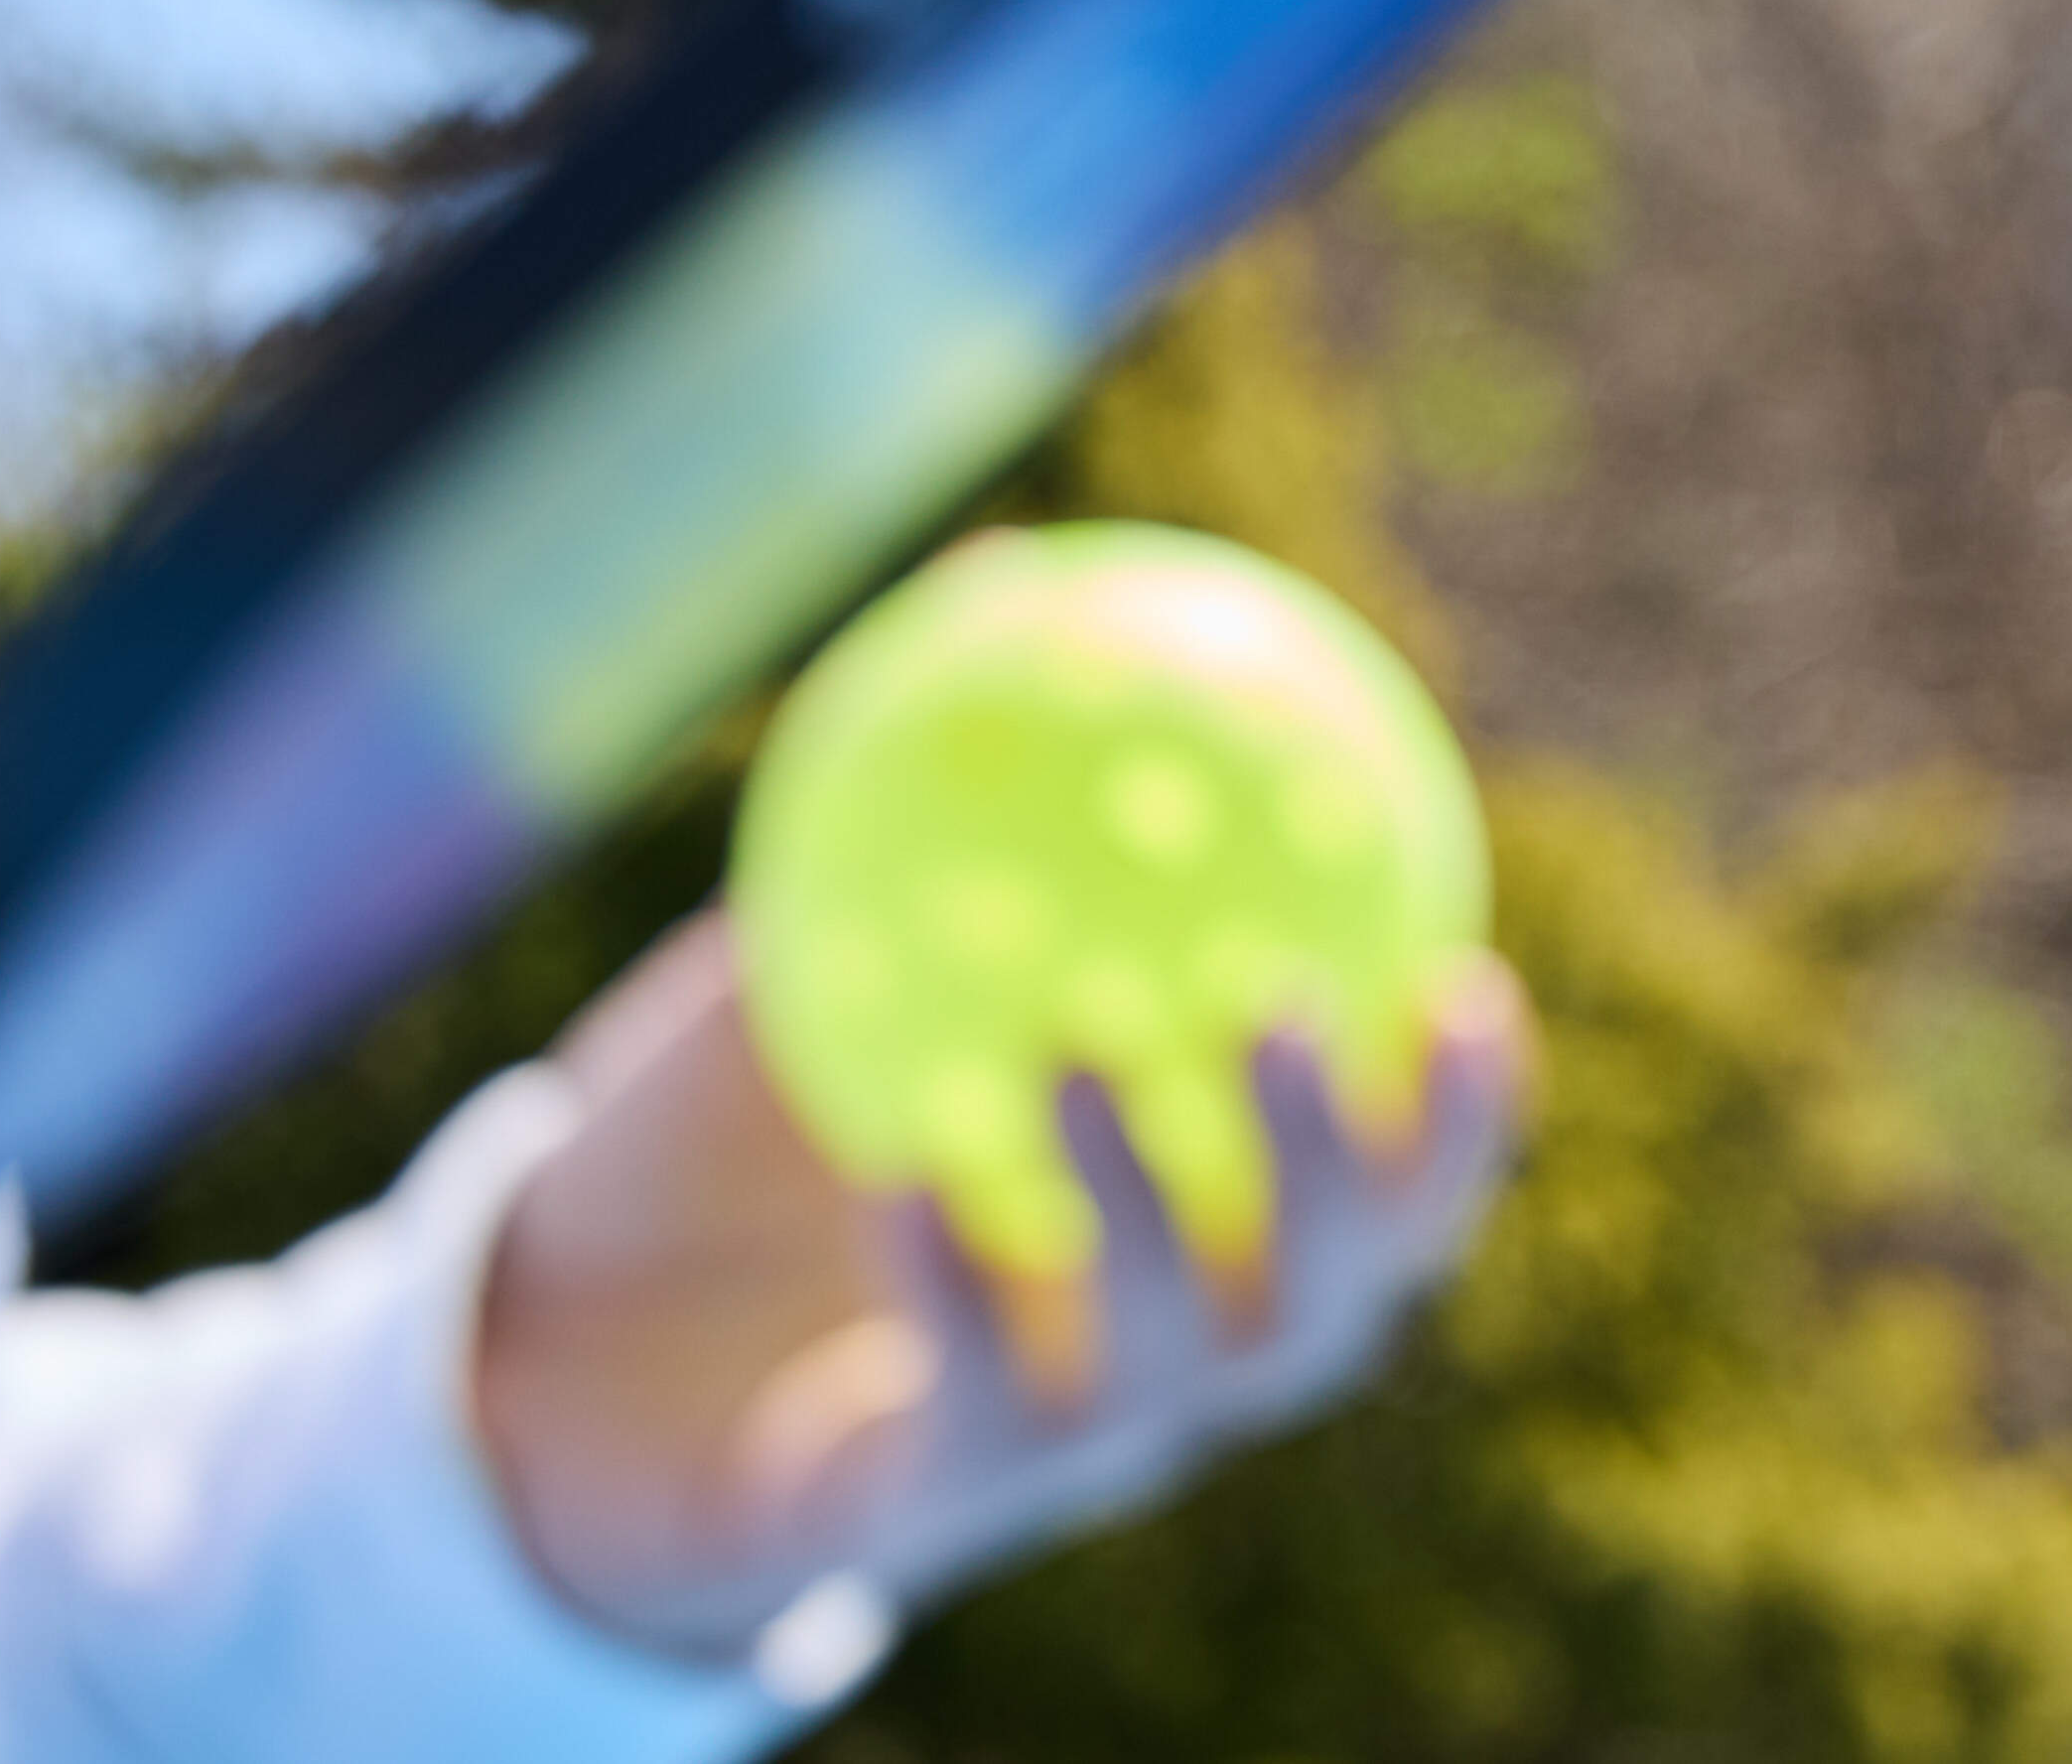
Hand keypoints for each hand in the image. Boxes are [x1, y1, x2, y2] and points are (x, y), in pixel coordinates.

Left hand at [470, 910, 1530, 1670]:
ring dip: (1145, 1204)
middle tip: (1291, 998)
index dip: (1461, 1108)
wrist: (606, 1364)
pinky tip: (897, 1179)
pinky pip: (964, 1400)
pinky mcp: (928, 1505)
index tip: (1465, 975)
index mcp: (1227, 1242)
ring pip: (1166, 1353)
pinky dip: (947, 1288)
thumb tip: (1000, 565)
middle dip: (1350, 1164)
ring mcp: (1067, 1446)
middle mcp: (1186, 1360)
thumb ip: (954, 804)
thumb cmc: (778, 1124)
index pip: (1400, 1190)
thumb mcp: (861, 942)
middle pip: (1332, 1291)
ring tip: (1082, 1052)